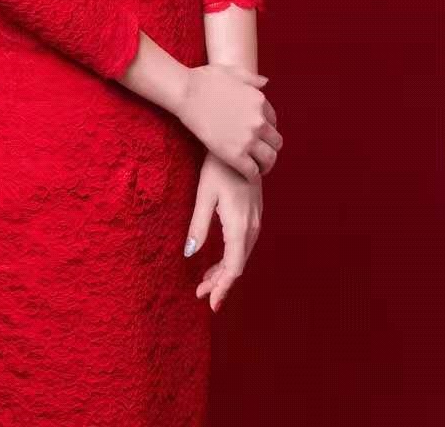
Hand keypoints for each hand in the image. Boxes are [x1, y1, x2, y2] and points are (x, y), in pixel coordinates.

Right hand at [175, 62, 281, 178]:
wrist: (186, 92)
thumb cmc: (205, 79)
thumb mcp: (233, 72)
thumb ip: (252, 78)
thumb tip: (266, 83)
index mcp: (260, 102)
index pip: (273, 121)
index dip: (266, 130)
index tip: (258, 136)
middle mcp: (259, 121)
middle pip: (276, 142)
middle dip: (270, 149)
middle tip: (260, 155)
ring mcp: (248, 138)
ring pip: (269, 159)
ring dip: (265, 165)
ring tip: (258, 169)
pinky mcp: (234, 154)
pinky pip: (253, 172)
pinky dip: (252, 176)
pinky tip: (247, 176)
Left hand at [185, 151, 262, 312]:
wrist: (241, 141)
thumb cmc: (218, 166)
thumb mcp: (204, 194)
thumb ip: (198, 226)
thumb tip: (188, 254)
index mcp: (240, 224)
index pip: (234, 267)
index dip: (222, 287)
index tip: (209, 303)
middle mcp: (252, 225)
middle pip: (238, 264)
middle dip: (220, 282)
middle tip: (201, 293)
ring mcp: (256, 218)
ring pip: (242, 254)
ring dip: (225, 270)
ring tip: (206, 280)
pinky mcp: (255, 212)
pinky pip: (244, 243)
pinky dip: (231, 256)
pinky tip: (218, 258)